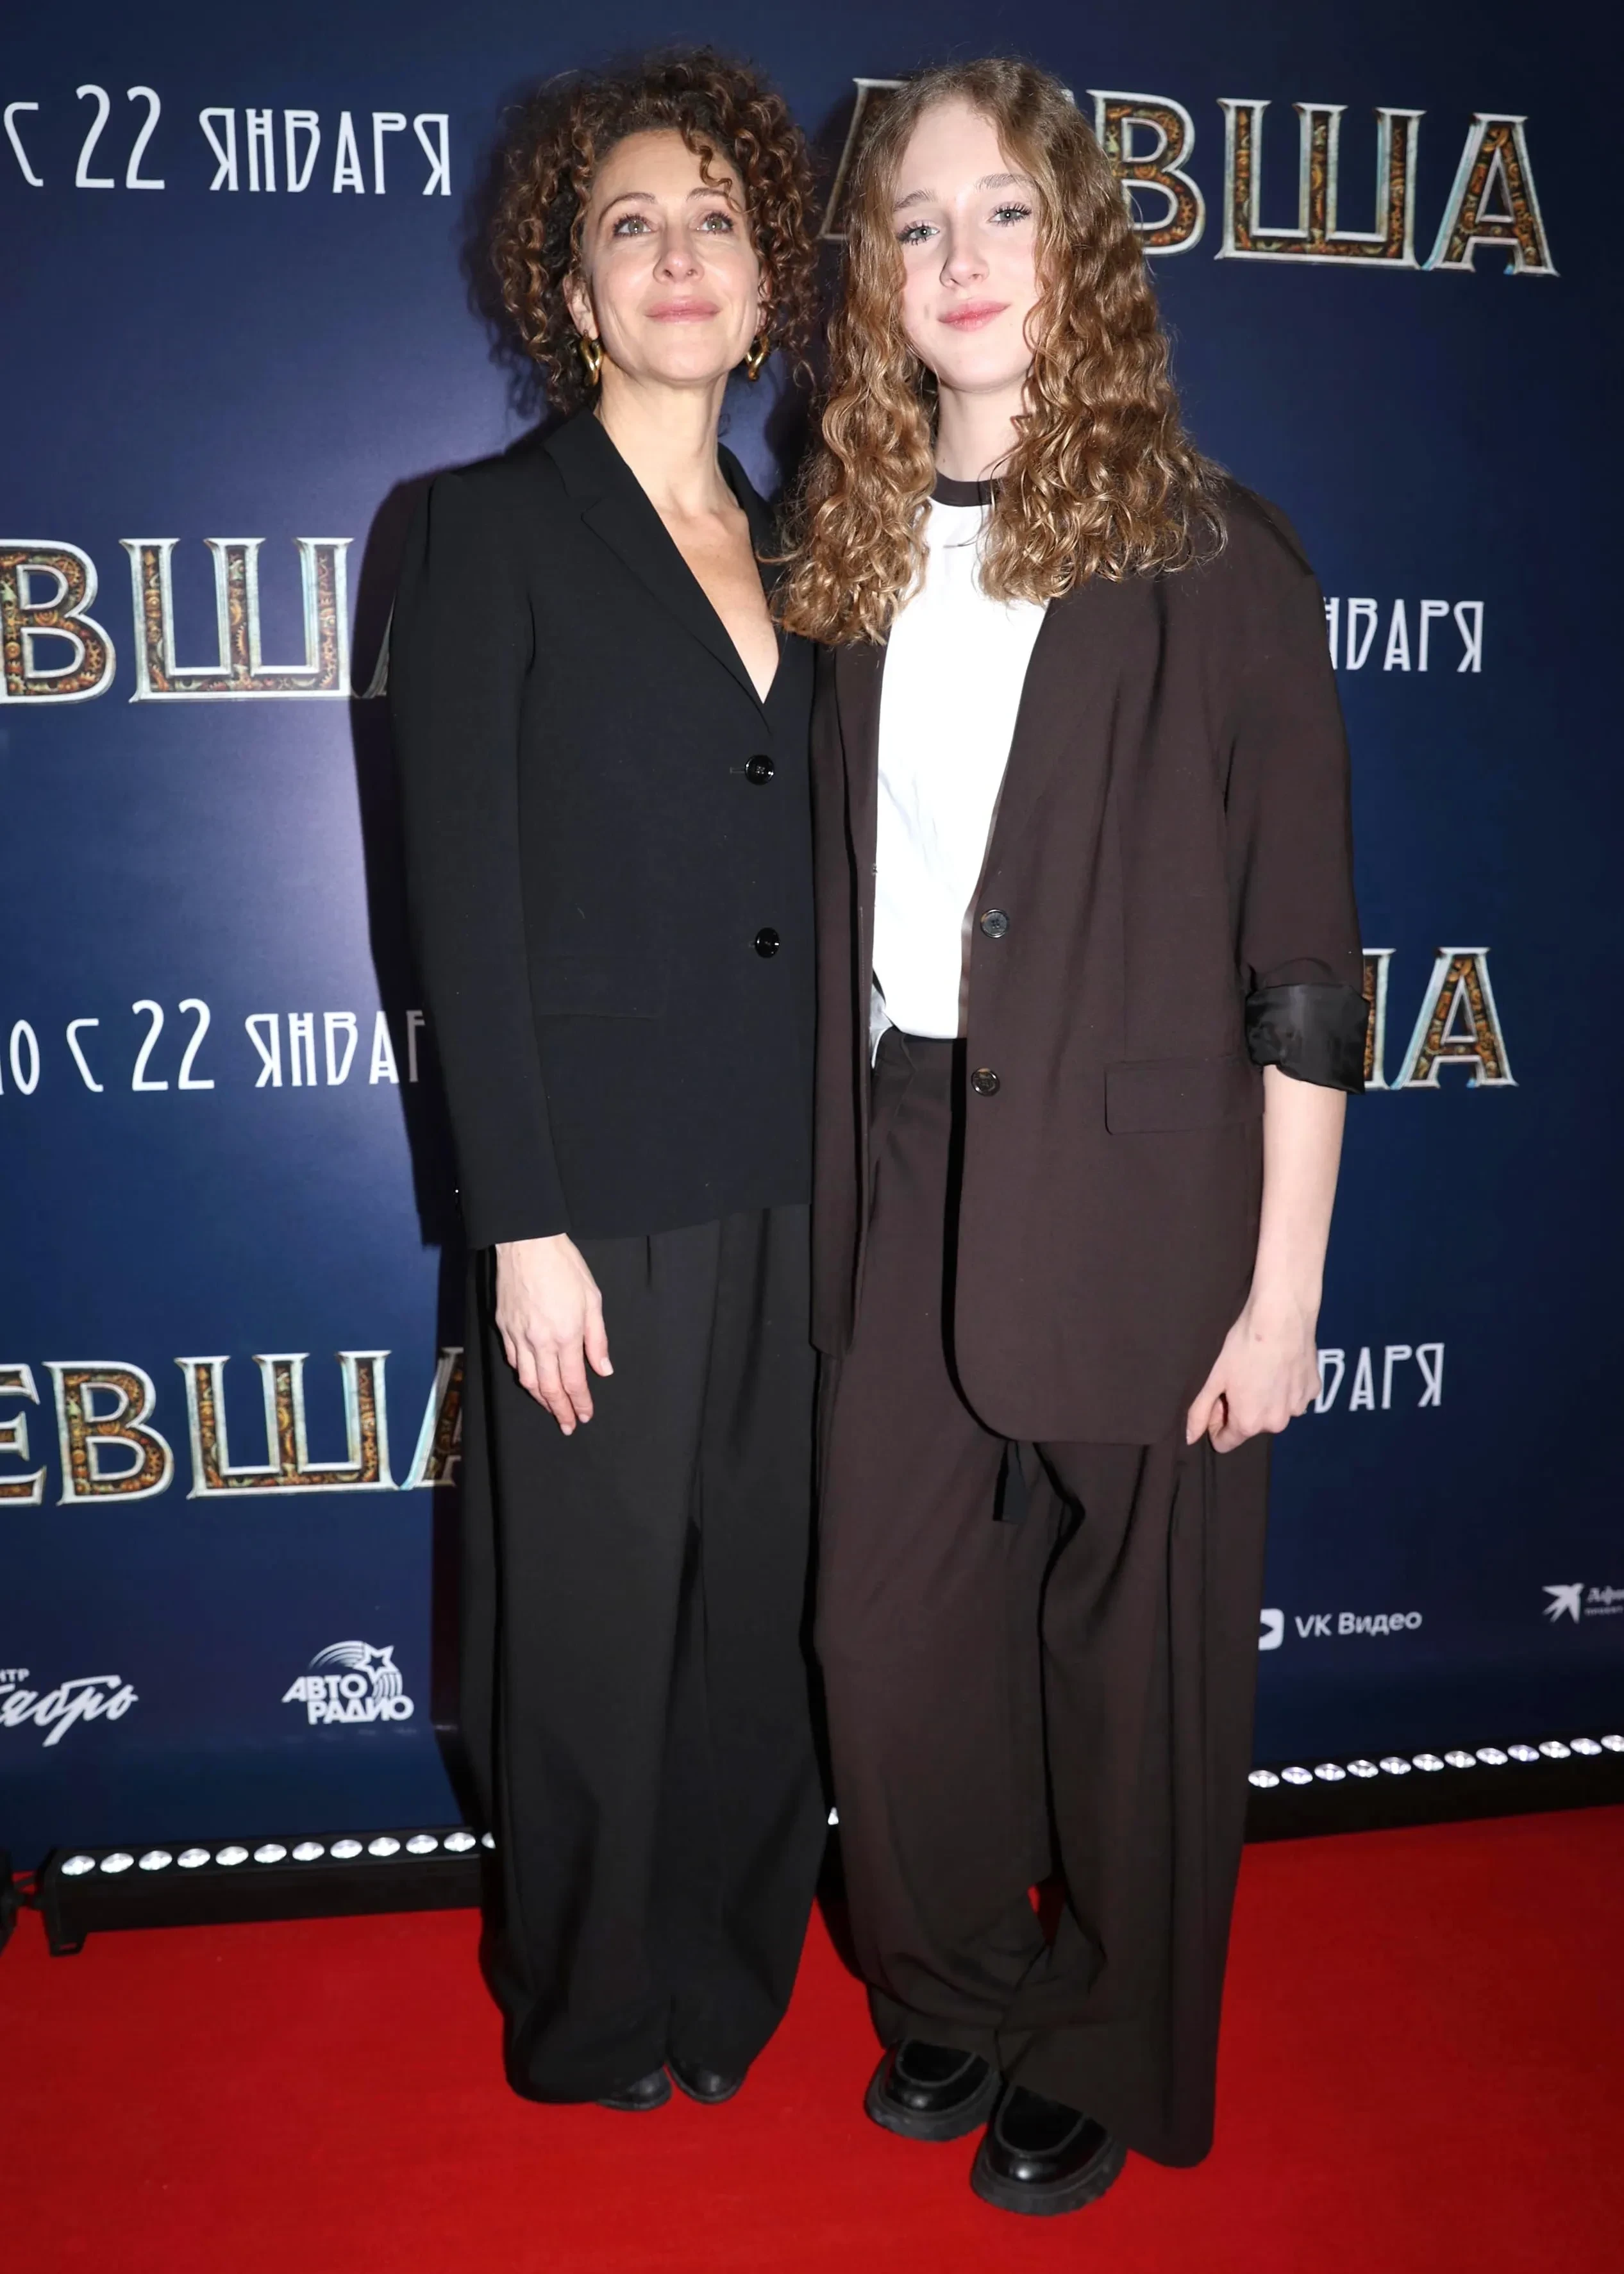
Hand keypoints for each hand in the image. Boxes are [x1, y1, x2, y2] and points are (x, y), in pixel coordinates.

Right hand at [493, 1234, 611, 1434]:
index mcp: (565, 1335)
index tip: (584, 1416)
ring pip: (527, 1379)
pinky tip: (531, 1379)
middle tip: (567, 1425)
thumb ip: (597, 1339)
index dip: (580, 1402)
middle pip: (548, 1388)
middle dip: (559, 1410)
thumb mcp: (592, 1300)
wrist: (527, 1244)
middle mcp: (539, 1341)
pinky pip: (513, 1360)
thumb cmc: (564, 1267)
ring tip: (550, 1408)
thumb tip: (603, 1369)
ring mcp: (518, 1335)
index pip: (573, 1381)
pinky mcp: (504, 1326)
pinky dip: (523, 1375)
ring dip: (540, 1398)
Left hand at [1185, 1290, 1319, 1452]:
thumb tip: (1189, 1438)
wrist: (1281, 1317)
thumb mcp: (1214, 1379)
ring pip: (1274, 1411)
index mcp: (1250, 1424)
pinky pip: (1294, 1397)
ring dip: (1265, 1398)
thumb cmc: (1243, 1346)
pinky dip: (1285, 1387)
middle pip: (1251, 1425)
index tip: (1218, 1398)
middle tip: (1238, 1378)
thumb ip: (1199, 1412)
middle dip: (1242, 1408)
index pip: (1225, 1442)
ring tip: (1260, 1369)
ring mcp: (1298, 1407)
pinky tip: (1280, 1365)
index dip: (1216, 1422)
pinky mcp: (1313, 1390)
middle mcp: (1277, 1423)